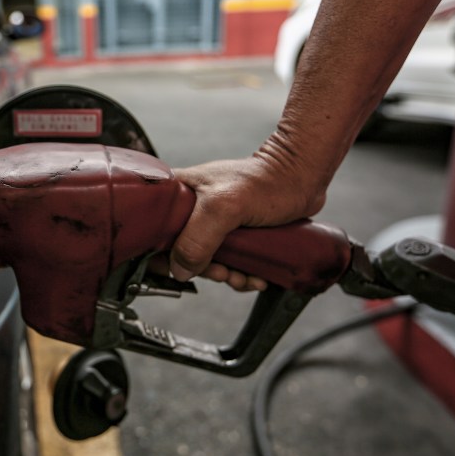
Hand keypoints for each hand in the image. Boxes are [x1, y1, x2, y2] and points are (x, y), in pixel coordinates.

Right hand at [169, 153, 326, 287]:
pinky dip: (238, 273)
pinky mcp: (231, 232)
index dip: (159, 252)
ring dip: (224, 275)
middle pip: (179, 250)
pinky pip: (226, 261)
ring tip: (243, 276)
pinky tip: (254, 275)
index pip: (152, 227)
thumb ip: (197, 238)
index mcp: (177, 192)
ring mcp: (211, 220)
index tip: (176, 268)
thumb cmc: (265, 181)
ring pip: (204, 260)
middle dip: (202, 269)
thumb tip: (179, 269)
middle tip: (221, 272)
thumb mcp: (223, 208)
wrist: (302, 179)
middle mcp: (190, 207)